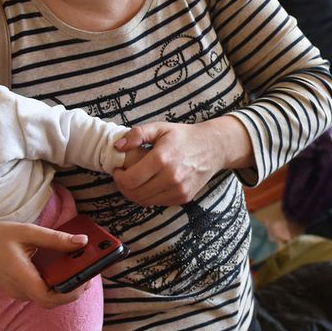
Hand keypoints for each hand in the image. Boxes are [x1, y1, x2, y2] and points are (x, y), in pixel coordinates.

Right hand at [0, 220, 87, 308]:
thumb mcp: (25, 232)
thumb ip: (55, 239)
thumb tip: (82, 242)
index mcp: (21, 277)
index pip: (51, 297)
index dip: (73, 291)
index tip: (88, 277)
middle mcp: (20, 290)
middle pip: (54, 300)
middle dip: (75, 287)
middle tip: (89, 268)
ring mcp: (17, 292)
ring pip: (48, 296)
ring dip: (66, 284)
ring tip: (79, 263)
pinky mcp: (17, 289)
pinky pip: (41, 290)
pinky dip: (55, 280)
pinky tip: (61, 264)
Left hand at [113, 118, 249, 206]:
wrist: (213, 148)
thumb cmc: (183, 137)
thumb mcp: (160, 127)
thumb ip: (137, 134)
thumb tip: (118, 147)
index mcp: (162, 158)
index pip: (130, 180)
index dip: (118, 177)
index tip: (118, 170)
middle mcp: (171, 177)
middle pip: (135, 194)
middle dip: (123, 186)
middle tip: (123, 176)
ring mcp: (178, 190)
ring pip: (144, 201)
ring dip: (134, 193)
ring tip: (135, 180)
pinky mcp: (183, 198)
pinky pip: (157, 203)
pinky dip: (149, 196)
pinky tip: (150, 184)